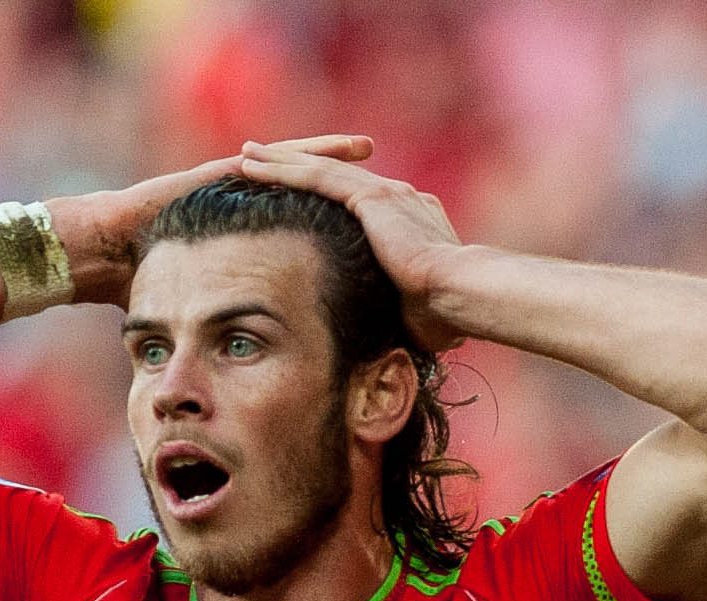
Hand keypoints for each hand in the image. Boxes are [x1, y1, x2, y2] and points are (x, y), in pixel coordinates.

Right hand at [49, 134, 375, 305]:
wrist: (100, 254)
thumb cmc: (134, 285)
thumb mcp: (191, 310)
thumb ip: (212, 327)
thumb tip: (227, 371)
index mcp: (234, 239)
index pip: (287, 226)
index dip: (320, 224)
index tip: (353, 229)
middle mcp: (238, 209)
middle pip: (297, 191)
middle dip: (334, 184)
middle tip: (377, 180)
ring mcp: (228, 188)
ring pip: (290, 168)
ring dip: (329, 158)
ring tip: (367, 150)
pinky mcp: (219, 176)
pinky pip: (272, 161)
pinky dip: (305, 152)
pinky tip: (337, 147)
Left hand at [237, 141, 466, 350]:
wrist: (461, 295)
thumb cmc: (443, 315)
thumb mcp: (412, 310)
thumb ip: (394, 310)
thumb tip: (385, 339)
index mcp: (408, 220)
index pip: (357, 201)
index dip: (324, 196)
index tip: (299, 197)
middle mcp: (397, 198)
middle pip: (335, 175)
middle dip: (296, 167)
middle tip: (261, 162)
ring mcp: (385, 194)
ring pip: (320, 169)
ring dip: (280, 162)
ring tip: (246, 156)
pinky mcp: (370, 199)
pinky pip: (316, 177)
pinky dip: (282, 170)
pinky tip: (251, 166)